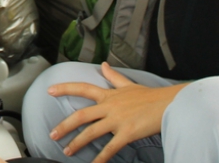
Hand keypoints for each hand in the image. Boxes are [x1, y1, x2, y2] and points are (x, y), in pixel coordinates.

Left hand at [46, 63, 183, 162]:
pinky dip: (101, 158)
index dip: (65, 88)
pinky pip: (110, 148)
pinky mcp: (127, 133)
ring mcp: (117, 120)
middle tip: (52, 134)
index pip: (83, 88)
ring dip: (77, 143)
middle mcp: (110, 106)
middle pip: (81, 115)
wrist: (168, 104)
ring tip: (66, 151)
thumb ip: (113, 77)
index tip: (49, 90)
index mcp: (109, 95)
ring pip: (91, 132)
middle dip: (65, 125)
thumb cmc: (150, 96)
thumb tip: (103, 65)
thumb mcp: (129, 84)